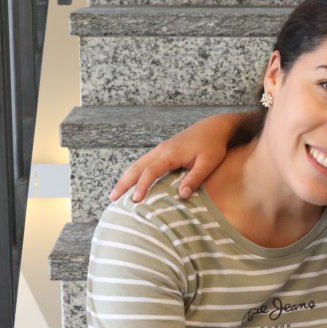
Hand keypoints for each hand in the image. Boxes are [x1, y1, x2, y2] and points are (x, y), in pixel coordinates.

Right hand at [109, 119, 236, 203]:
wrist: (214, 127)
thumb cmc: (213, 146)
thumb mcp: (208, 163)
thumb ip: (194, 179)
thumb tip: (182, 195)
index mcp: (170, 154)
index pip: (150, 171)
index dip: (141, 186)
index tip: (135, 200)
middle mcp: (161, 150)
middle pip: (137, 167)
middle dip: (123, 183)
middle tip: (112, 198)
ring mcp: (160, 149)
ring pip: (138, 164)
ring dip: (126, 178)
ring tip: (115, 193)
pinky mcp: (163, 151)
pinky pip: (144, 163)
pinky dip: (134, 173)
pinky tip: (131, 182)